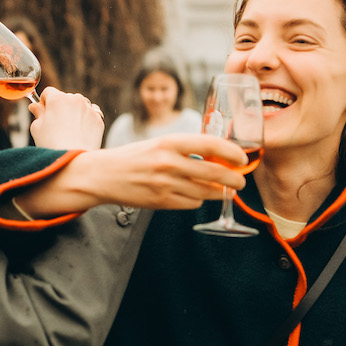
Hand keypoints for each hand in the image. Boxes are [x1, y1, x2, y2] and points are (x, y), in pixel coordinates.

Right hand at [14, 134, 247, 216]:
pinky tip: (194, 195)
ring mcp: (165, 184)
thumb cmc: (134, 157)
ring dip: (217, 192)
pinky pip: (191, 203)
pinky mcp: (161, 201)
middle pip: (214, 172)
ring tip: (221, 188)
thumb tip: (218, 155)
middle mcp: (168, 162)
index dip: (231, 152)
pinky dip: (197, 200)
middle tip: (240, 181)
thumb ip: (185, 148)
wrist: (103, 175)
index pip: (210, 144)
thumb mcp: (159, 143)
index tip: (242, 158)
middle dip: (234, 179)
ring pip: (205, 191)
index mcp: (168, 141)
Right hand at [28, 87, 104, 150]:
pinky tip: (81, 131)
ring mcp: (88, 108)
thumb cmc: (51, 144)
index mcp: (56, 98)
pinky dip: (86, 119)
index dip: (44, 102)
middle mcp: (74, 99)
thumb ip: (38, 113)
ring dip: (75, 111)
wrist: (73, 159)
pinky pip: (91, 113)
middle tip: (56, 124)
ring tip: (70, 129)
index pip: (48, 92)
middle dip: (60, 107)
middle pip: (65, 97)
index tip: (44, 113)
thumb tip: (35, 106)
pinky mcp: (98, 118)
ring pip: (80, 104)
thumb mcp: (37, 128)